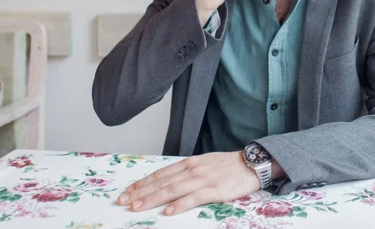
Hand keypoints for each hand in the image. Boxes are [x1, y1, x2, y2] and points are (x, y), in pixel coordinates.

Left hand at [117, 151, 259, 215]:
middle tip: (123, 201)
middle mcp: (192, 170)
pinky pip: (194, 198)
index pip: (160, 174)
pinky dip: (180, 205)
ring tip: (136, 206)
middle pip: (162, 182)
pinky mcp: (215, 190)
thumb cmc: (228, 166)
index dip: (143, 183)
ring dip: (153, 199)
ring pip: (172, 190)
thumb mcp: (204, 164)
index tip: (128, 191)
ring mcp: (203, 179)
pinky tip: (167, 212)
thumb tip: (168, 182)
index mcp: (189, 163)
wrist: (252, 163)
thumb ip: (187, 172)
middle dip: (141, 192)